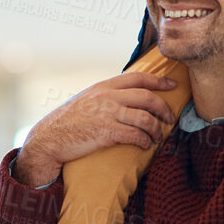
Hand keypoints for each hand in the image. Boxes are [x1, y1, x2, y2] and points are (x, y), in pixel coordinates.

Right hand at [16, 72, 180, 186]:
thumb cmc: (68, 121)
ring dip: (156, 129)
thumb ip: (107, 96)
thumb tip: (128, 99)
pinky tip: (145, 145)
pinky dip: (145, 141)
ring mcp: (108, 114)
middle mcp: (108, 97)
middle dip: (164, 108)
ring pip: (145, 118)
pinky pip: (136, 135)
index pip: (138, 78)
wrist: (50, 138)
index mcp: (104, 86)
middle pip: (147, 97)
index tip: (172, 85)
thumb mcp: (87, 99)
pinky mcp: (107, 132)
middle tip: (170, 117)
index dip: (159, 81)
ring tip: (157, 137)